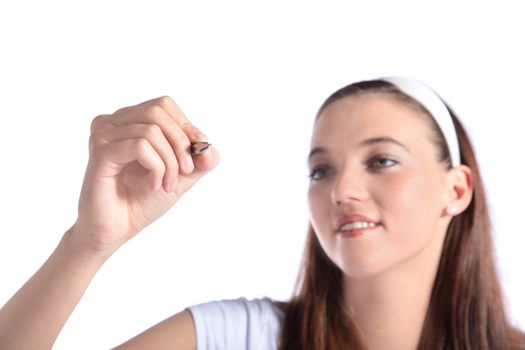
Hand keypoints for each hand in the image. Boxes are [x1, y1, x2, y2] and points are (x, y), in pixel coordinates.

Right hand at [71, 96, 219, 253]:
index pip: (164, 105)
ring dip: (169, 162)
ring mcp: (103, 135)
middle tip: (184, 172)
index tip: (192, 159)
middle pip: (158, 111)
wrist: (118, 229)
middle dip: (180, 143)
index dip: (185, 128)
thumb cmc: (143, 200)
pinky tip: (154, 185)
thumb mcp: (182, 176)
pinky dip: (157, 167)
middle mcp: (112, 122)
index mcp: (129, 121)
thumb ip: (200, 160)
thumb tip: (208, 147)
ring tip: (167, 185)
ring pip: (151, 130)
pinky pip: (140, 146)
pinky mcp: (100, 153)